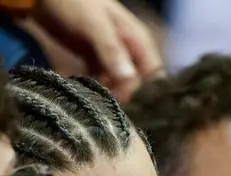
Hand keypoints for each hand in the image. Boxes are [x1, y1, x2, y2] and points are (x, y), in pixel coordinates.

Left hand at [29, 0, 163, 100]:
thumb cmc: (75, 3)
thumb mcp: (94, 25)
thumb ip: (111, 50)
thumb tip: (129, 80)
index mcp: (137, 40)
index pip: (154, 74)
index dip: (146, 92)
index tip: (129, 106)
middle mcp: (129, 51)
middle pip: (137, 84)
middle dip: (125, 98)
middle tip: (107, 109)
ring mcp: (111, 58)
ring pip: (119, 86)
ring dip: (109, 97)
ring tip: (94, 106)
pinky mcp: (94, 63)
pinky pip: (101, 83)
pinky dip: (95, 91)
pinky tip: (85, 98)